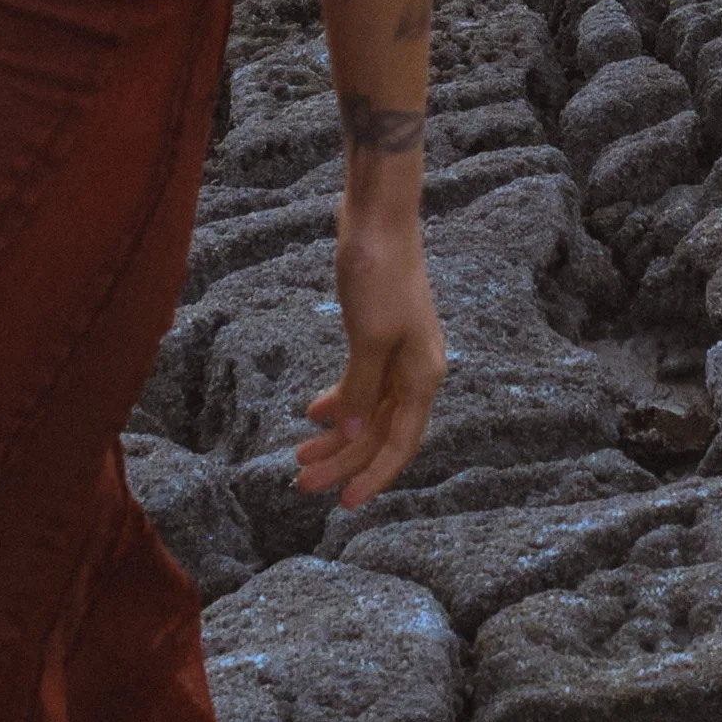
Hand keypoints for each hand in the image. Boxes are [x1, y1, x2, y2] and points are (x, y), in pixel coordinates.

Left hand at [295, 221, 447, 509]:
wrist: (379, 217)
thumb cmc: (378, 274)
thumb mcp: (368, 338)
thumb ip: (360, 390)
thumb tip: (352, 437)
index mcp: (422, 377)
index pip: (398, 444)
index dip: (372, 477)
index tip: (343, 504)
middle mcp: (416, 371)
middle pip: (378, 432)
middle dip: (342, 460)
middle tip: (300, 481)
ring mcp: (398, 353)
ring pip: (367, 410)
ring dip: (336, 434)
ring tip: (299, 454)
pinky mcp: (379, 334)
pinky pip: (361, 383)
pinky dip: (339, 400)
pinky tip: (313, 413)